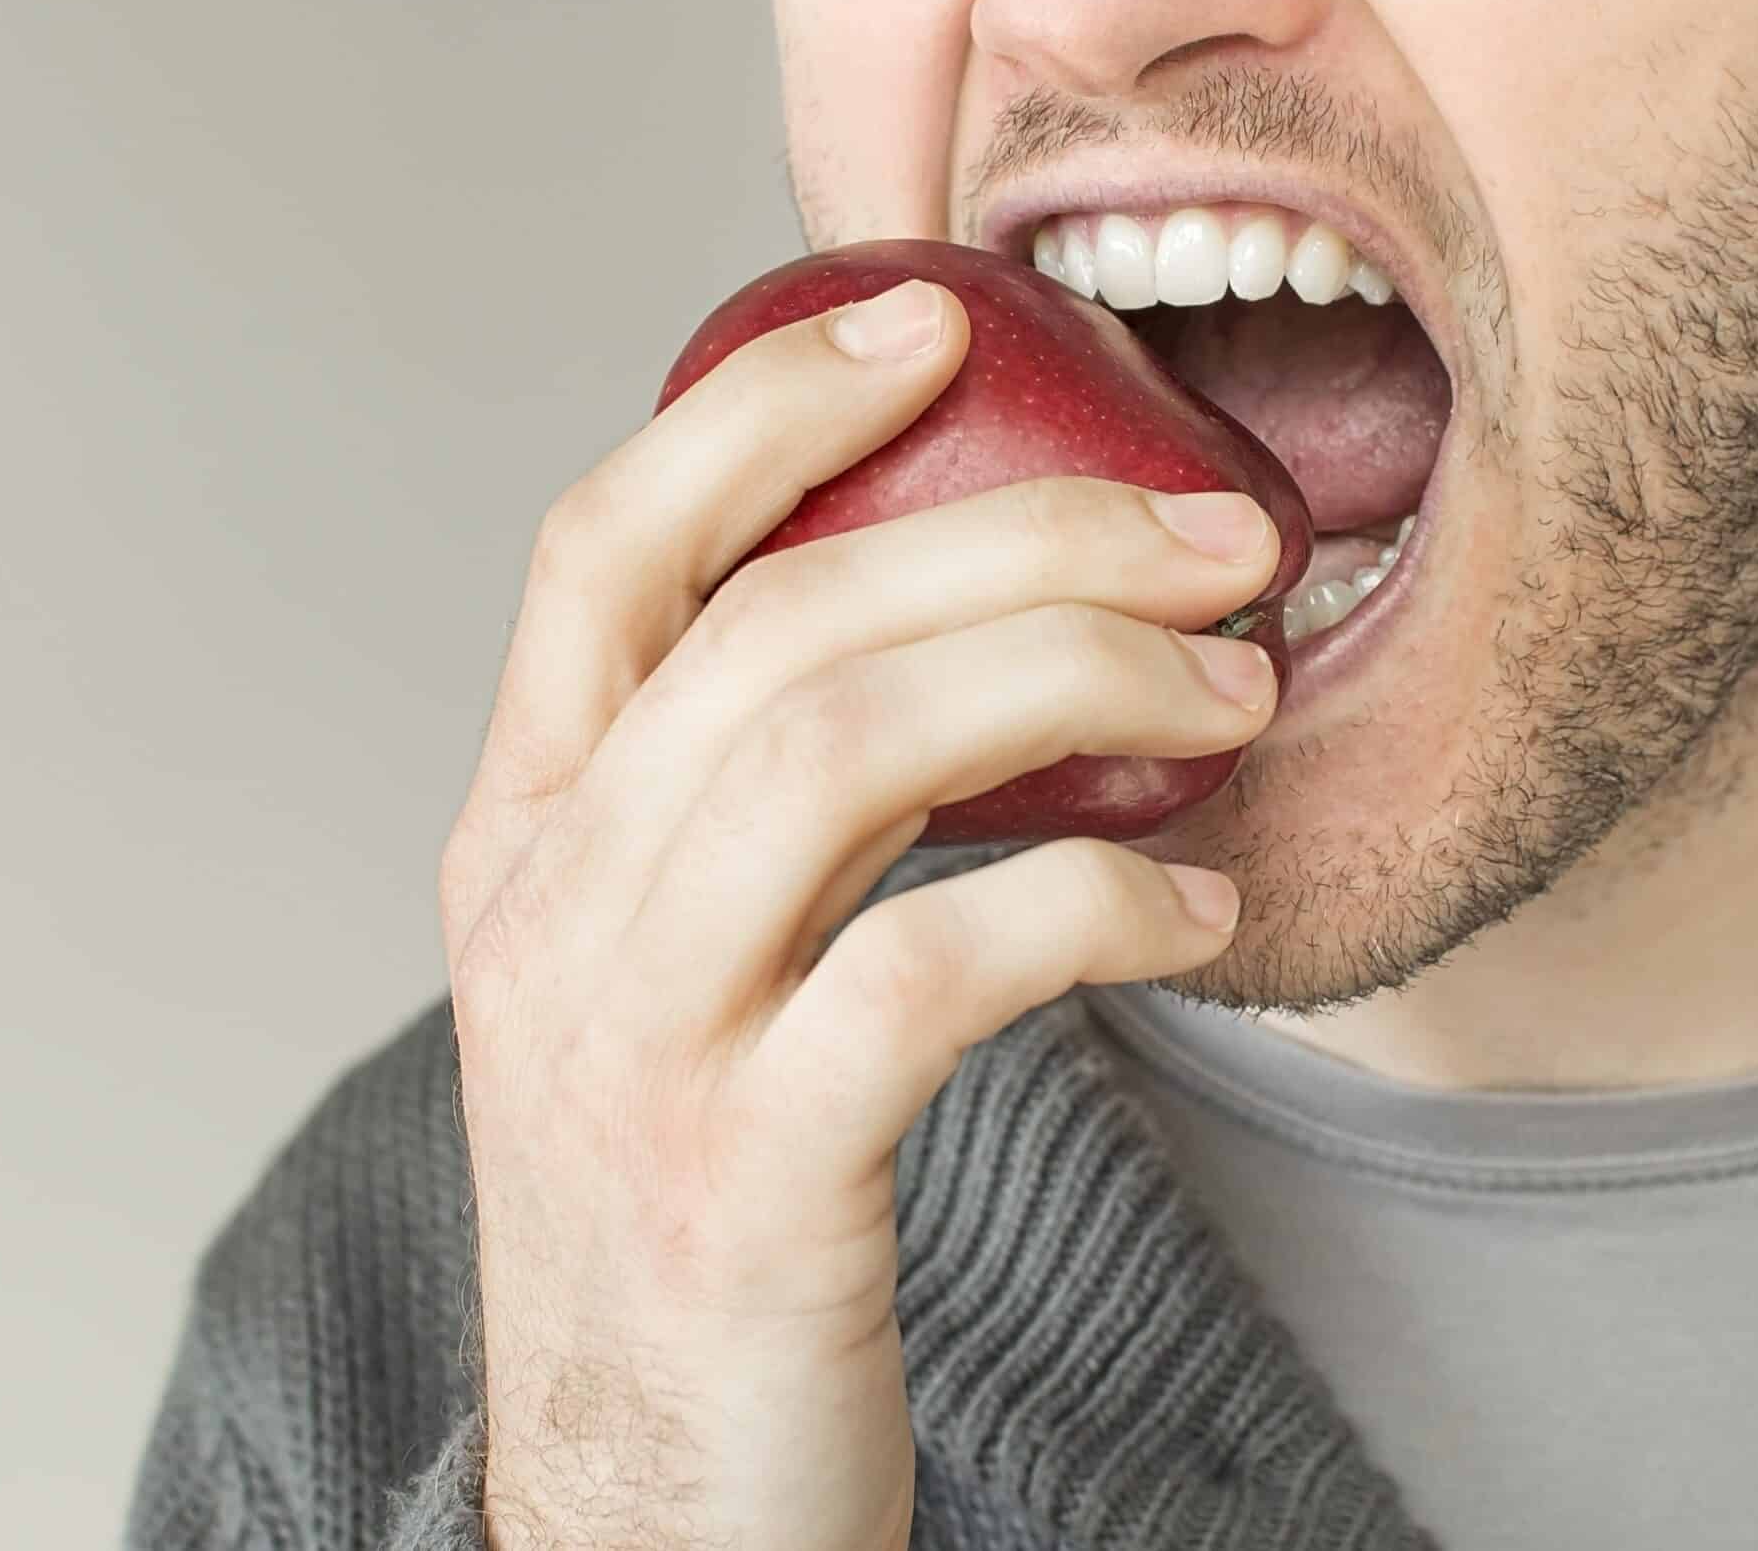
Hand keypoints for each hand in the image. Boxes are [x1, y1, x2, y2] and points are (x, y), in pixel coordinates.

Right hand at [437, 278, 1280, 1550]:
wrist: (644, 1514)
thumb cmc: (694, 1210)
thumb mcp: (664, 976)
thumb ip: (749, 805)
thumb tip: (965, 630)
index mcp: (522, 837)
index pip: (603, 548)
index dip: (761, 408)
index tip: (927, 325)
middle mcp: (546, 915)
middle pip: (776, 621)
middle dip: (1023, 535)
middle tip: (1217, 539)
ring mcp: (630, 1047)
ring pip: (843, 749)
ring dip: (1077, 683)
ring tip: (1234, 700)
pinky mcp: (746, 1182)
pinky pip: (935, 971)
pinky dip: (1095, 907)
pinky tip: (1199, 917)